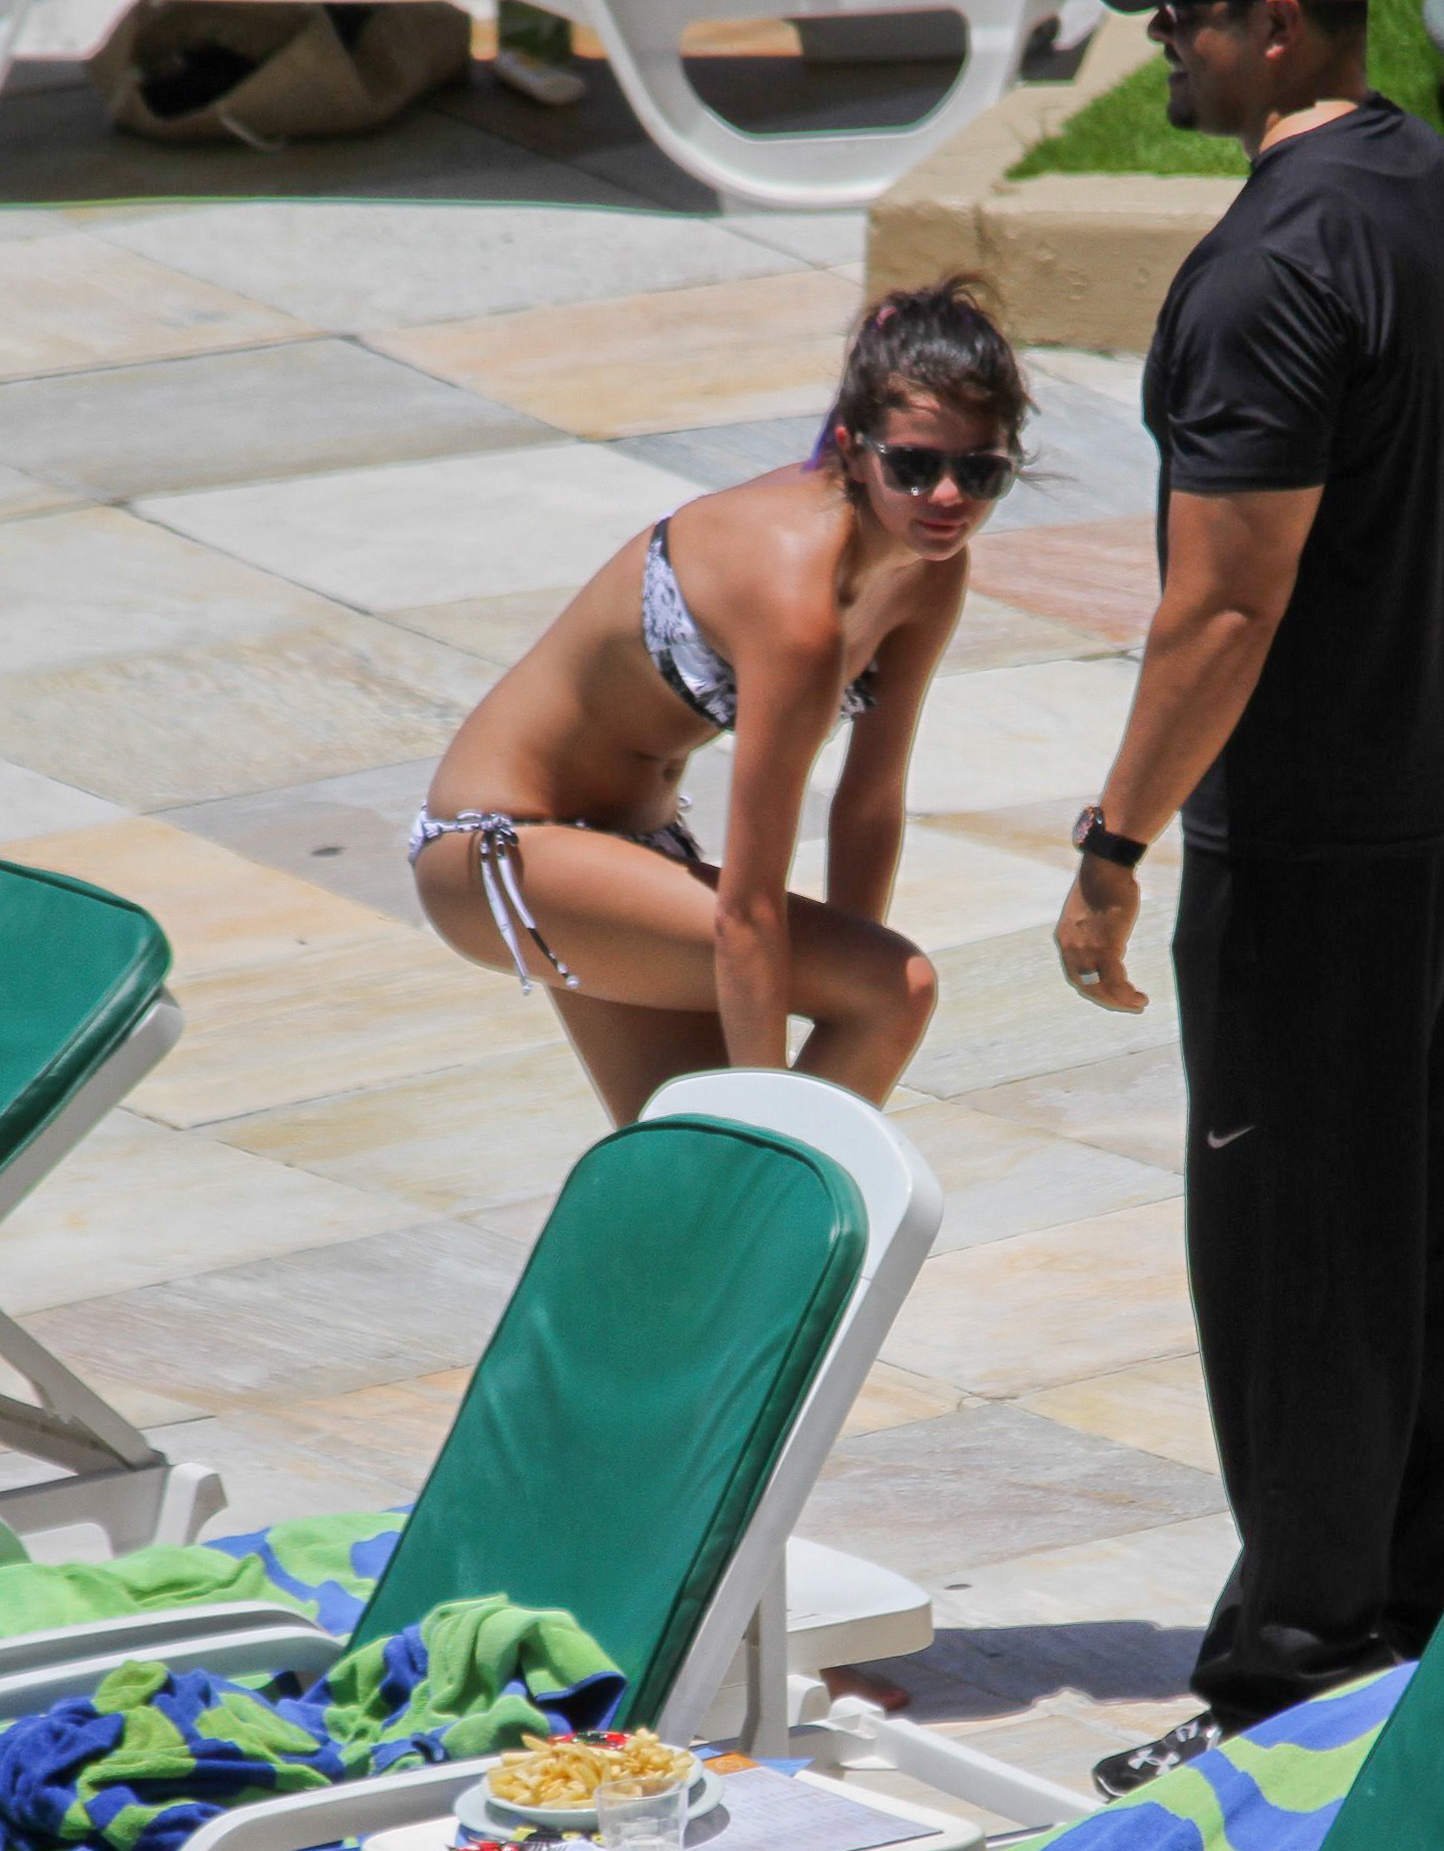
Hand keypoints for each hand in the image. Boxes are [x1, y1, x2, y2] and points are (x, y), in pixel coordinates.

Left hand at [1055, 855, 1147, 1012]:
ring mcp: (1086, 949)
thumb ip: (1094, 933)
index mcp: (1065, 939)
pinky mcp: (1104, 946)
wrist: (1105, 867)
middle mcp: (1070, 948)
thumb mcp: (1090, 914)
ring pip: (1102, 988)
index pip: (1075, 976)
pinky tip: (1139, 997)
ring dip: (1121, 1001)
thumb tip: (1110, 945)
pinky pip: (1115, 981)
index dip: (1093, 989)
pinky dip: (1127, 994)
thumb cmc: (1104, 884)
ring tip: (1138, 1004)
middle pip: (1087, 986)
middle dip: (1108, 1000)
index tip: (1110, 995)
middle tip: (1127, 1006)